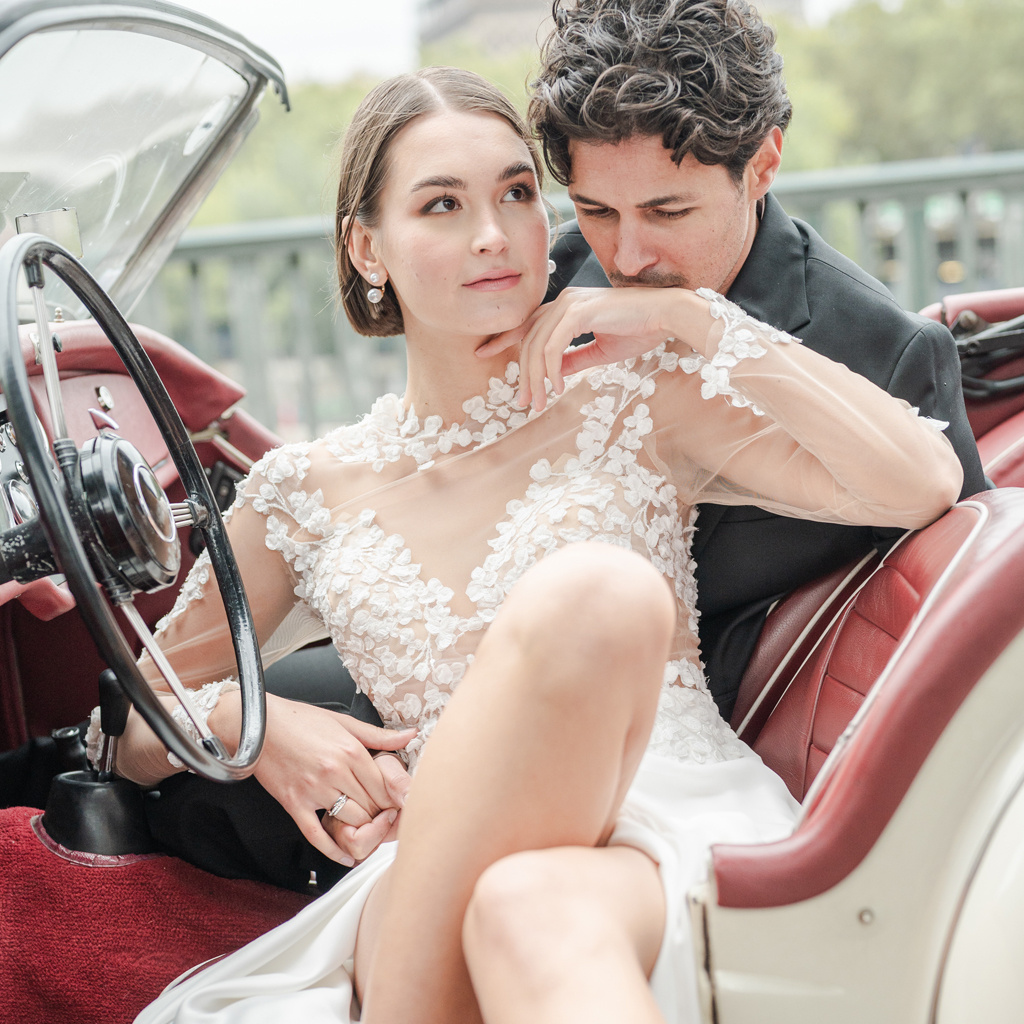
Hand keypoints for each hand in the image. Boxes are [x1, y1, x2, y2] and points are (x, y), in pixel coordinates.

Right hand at [209, 691, 415, 866]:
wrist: (257, 725)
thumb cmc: (300, 720)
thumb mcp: (343, 721)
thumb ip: (378, 734)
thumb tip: (410, 735)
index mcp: (350, 751)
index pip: (384, 785)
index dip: (395, 798)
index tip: (400, 803)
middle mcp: (335, 772)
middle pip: (370, 805)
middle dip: (382, 813)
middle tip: (389, 818)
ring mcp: (313, 790)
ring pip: (350, 821)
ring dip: (362, 828)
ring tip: (369, 828)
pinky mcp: (294, 804)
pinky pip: (316, 834)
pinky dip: (333, 850)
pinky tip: (346, 857)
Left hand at [476, 286, 712, 409]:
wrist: (665, 316)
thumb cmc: (638, 330)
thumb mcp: (599, 351)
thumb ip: (573, 360)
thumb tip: (552, 375)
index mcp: (566, 306)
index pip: (527, 323)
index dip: (503, 339)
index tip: (483, 354)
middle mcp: (564, 301)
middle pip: (528, 340)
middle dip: (523, 375)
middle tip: (523, 403)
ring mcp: (570, 303)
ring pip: (537, 345)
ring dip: (536, 379)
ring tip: (539, 403)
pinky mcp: (580, 312)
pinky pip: (554, 346)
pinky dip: (551, 369)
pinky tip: (556, 388)